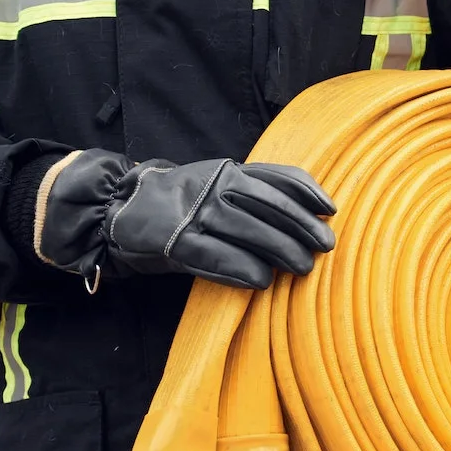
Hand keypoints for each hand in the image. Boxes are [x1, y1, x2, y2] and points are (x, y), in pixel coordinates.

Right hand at [37, 150, 335, 288]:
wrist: (120, 208)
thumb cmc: (182, 201)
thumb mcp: (217, 184)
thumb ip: (256, 190)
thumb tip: (309, 207)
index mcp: (227, 171)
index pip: (275, 177)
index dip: (306, 193)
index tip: (330, 210)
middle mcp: (212, 186)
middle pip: (267, 205)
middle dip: (301, 226)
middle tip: (324, 246)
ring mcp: (193, 212)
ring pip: (247, 230)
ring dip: (280, 250)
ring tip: (302, 267)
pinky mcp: (174, 241)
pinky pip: (215, 255)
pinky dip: (241, 268)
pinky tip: (262, 280)